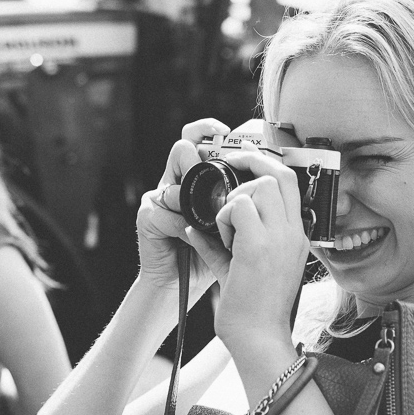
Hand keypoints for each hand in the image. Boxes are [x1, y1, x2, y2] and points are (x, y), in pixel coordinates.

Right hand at [136, 118, 235, 293]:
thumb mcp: (231, 222)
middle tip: (215, 182)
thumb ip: (241, 199)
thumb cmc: (209, 255)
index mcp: (195, 179)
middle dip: (200, 163)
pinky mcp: (146, 216)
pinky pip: (167, 212)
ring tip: (206, 222)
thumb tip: (267, 176)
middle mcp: (174, 182)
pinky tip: (191, 238)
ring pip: (175, 179)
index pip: (196, 139)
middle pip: (183, 149)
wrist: (181, 286)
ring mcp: (157, 198)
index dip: (207, 129)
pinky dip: (183, 227)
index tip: (227, 131)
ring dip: (194, 204)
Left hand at [185, 148, 310, 355]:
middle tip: (229, 166)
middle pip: (281, 174)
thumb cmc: (253, 311)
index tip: (245, 161)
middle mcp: (294, 234)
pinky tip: (222, 238)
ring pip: (261, 185)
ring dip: (236, 198)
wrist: (258, 339)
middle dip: (252, 161)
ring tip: (226, 227)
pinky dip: (224, 216)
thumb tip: (196, 228)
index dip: (268, 165)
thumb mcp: (241, 269)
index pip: (291, 184)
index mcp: (296, 237)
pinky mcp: (259, 246)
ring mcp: (280, 238)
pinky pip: (239, 206)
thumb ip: (222, 246)